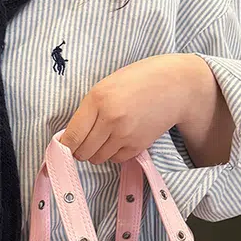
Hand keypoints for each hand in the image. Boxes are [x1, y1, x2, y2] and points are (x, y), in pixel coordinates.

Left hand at [60, 54, 217, 164]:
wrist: (175, 86)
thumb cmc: (139, 81)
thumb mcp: (107, 85)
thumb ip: (89, 109)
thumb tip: (71, 135)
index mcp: (98, 99)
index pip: (71, 136)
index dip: (65, 145)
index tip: (65, 144)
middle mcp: (110, 119)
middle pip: (83, 152)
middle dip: (80, 150)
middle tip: (84, 142)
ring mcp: (125, 135)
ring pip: (98, 158)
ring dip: (96, 153)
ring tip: (103, 138)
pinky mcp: (138, 146)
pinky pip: (116, 159)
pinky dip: (113, 154)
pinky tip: (118, 140)